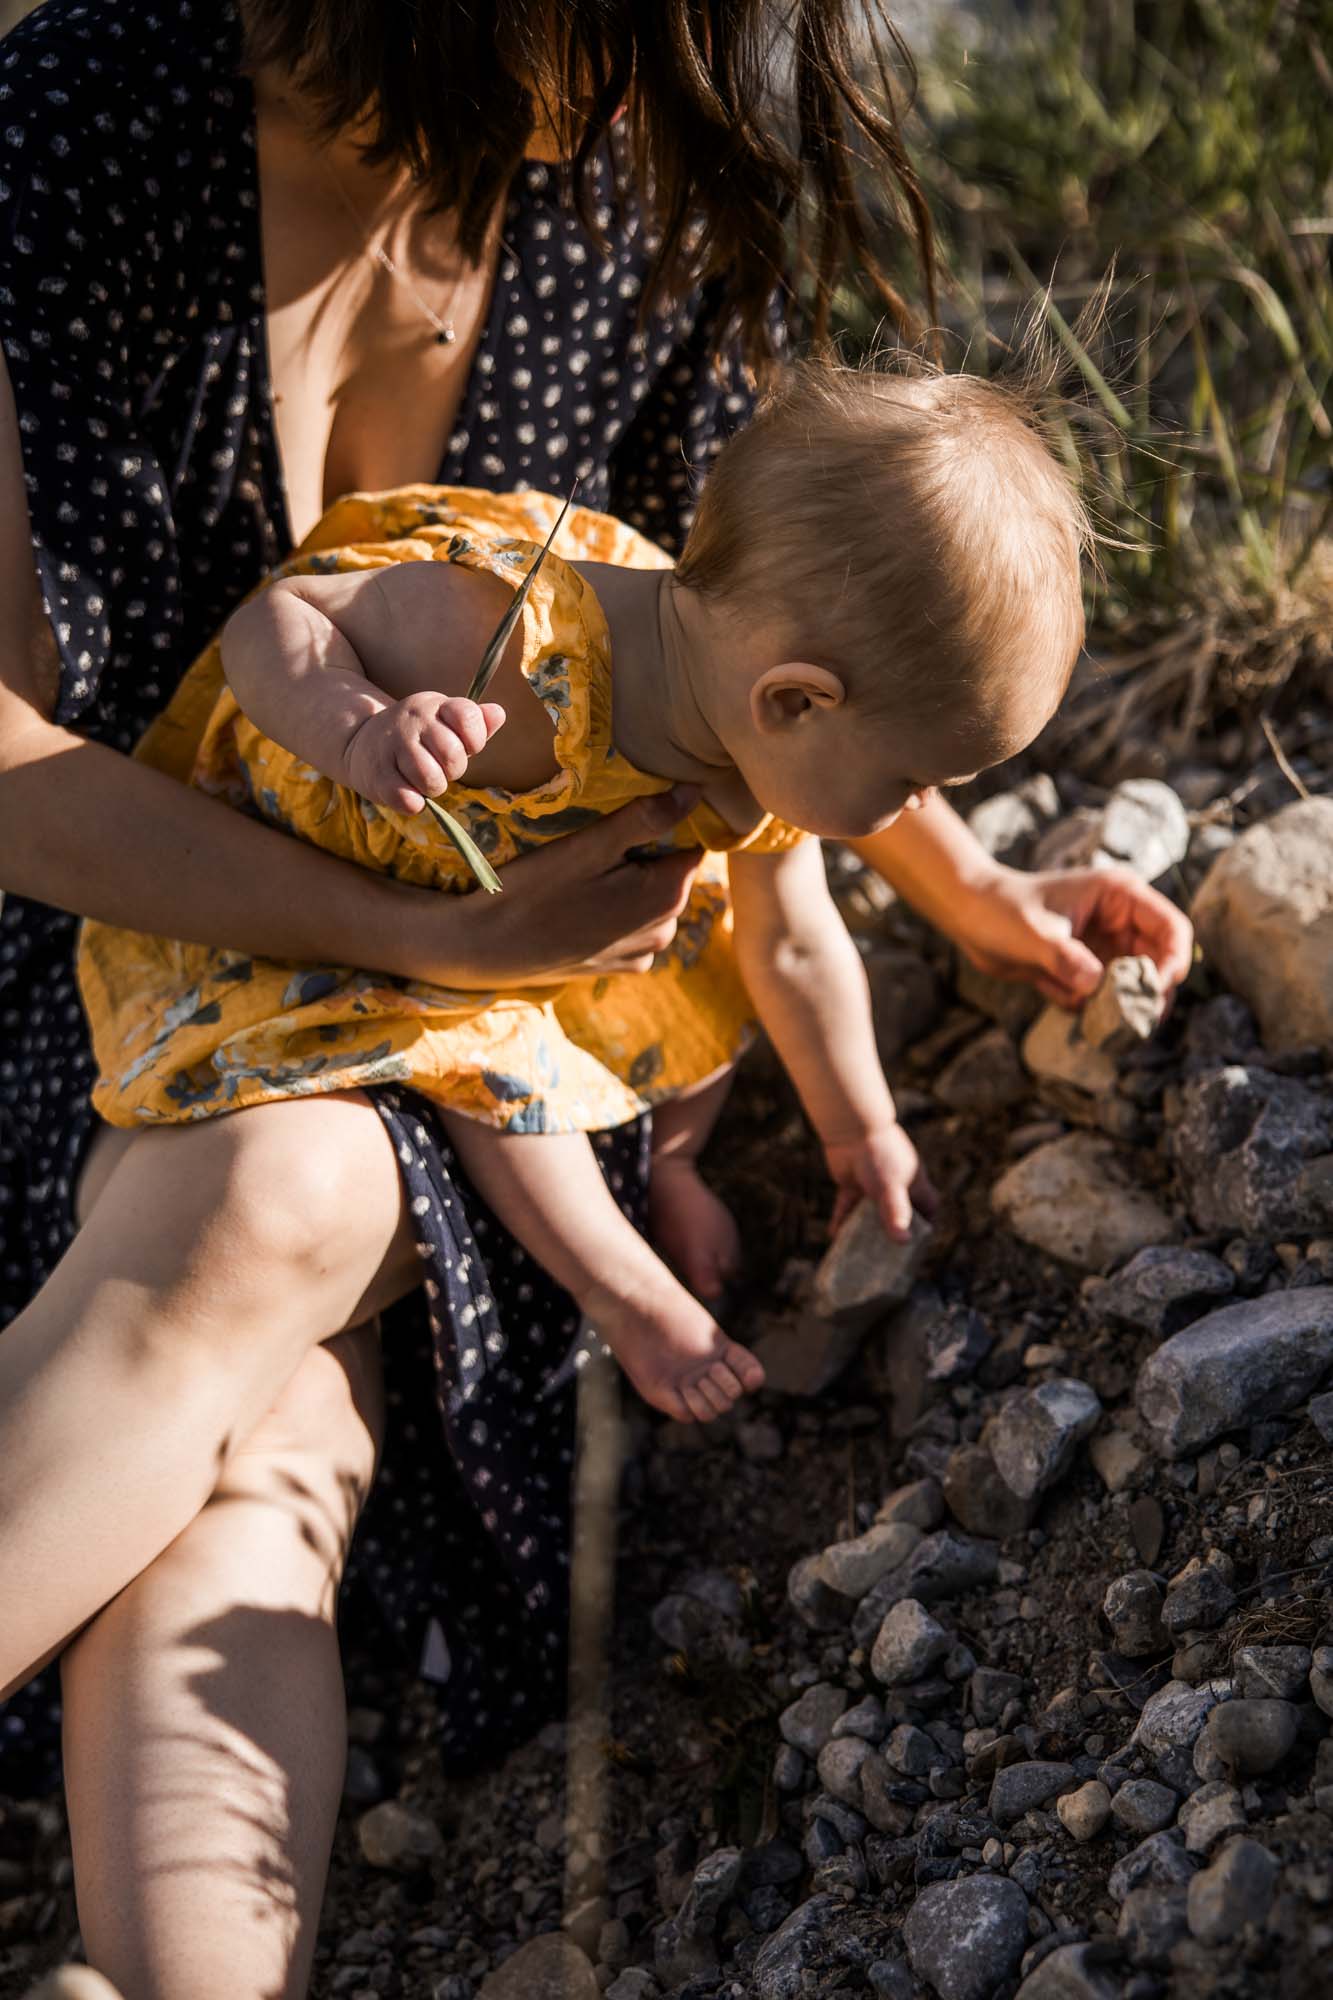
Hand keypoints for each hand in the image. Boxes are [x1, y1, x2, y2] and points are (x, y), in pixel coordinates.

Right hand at [343, 692, 505, 813]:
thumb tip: (498, 714)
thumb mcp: (446, 723)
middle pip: (452, 755)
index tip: (464, 745)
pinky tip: (408, 791)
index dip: (474, 739)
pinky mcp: (377, 775)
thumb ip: (476, 722)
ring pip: (431, 779)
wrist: (361, 742)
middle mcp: (412, 721)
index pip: (467, 716)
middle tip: (440, 766)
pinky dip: (414, 803)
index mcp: (434, 706)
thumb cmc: (418, 737)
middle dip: (453, 770)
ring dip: (433, 788)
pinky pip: (408, 799)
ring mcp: (392, 746)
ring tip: (423, 778)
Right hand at [422, 786, 705, 987]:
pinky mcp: (616, 967)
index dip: (670, 823)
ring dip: (630, 883)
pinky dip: (616, 911)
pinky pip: (632, 928)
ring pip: (651, 901)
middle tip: (598, 840)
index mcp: (668, 896)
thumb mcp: (589, 846)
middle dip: (647, 854)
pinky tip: (580, 903)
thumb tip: (696, 792)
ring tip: (586, 871)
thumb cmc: (533, 890)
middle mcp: (665, 930)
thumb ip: (646, 819)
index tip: (633, 812)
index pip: (694, 844)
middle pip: (672, 873)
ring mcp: (640, 954)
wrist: (482, 949)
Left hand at [825, 1124, 937, 1243]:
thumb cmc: (879, 1156)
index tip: (919, 1242)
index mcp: (914, 1183)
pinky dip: (841, 1220)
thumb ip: (896, 1213)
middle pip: (898, 1213)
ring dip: (864, 1230)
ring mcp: (872, 1185)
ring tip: (859, 1253)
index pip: (928, 1206)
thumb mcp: (891, 1187)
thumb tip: (903, 1241)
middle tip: (886, 1255)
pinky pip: (847, 1206)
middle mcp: (895, 1185)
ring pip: (870, 1213)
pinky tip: (834, 1236)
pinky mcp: (852, 1184)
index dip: (926, 1223)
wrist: (851, 1129)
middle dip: (892, 1232)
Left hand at [953, 861, 1194, 1008]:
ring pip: (1132, 987)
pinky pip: (1101, 999)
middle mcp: (1120, 922)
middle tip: (1127, 1020)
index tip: (1154, 991)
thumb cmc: (1001, 910)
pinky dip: (1081, 1005)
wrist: (969, 916)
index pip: (1173, 929)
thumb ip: (1066, 959)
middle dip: (1144, 994)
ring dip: (1111, 1005)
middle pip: (1161, 965)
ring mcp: (1105, 947)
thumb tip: (1095, 986)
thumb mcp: (1034, 934)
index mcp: (1120, 896)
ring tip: (1076, 1002)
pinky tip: (1047, 987)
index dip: (1173, 962)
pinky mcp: (1086, 969)